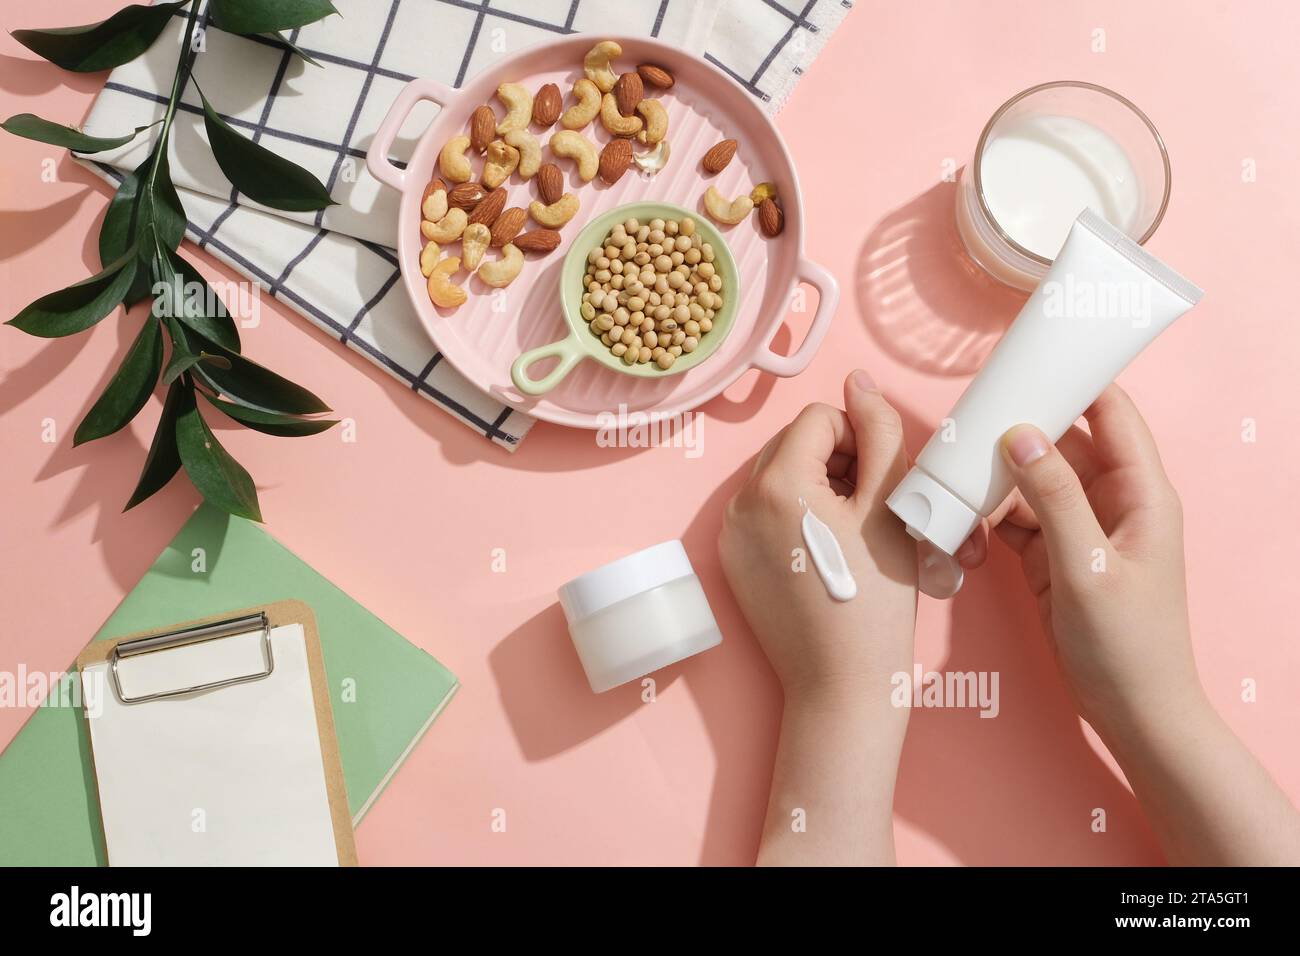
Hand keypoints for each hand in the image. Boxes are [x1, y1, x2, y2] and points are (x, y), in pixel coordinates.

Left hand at [719, 370, 916, 706]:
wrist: (842, 683)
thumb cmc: (876, 599)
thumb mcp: (891, 505)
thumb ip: (878, 431)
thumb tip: (858, 382)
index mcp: (776, 483)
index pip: (819, 418)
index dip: (858, 441)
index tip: (878, 486)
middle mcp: (739, 502)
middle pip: (793, 443)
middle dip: (834, 462)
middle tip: (867, 511)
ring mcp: (729, 534)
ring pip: (778, 476)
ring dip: (815, 488)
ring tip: (847, 535)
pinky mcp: (730, 562)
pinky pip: (762, 513)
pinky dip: (794, 518)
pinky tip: (823, 556)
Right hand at [965, 385, 1299, 864]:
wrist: (1132, 714)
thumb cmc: (1126, 645)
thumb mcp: (1087, 567)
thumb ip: (1054, 498)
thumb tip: (1021, 434)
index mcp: (1141, 494)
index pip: (1113, 415)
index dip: (1078, 380)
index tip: (1032, 355)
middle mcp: (1112, 502)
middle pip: (1061, 443)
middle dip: (1015, 429)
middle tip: (966, 418)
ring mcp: (1080, 529)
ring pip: (1030, 481)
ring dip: (992, 481)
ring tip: (951, 479)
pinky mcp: (1054, 556)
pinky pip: (1015, 519)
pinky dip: (986, 520)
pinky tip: (959, 526)